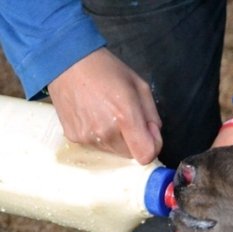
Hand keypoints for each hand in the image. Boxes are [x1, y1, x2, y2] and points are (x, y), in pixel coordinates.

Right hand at [47, 48, 161, 164]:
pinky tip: (93, 116)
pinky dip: (99, 137)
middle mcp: (106, 132)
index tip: (149, 131)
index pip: (146, 155)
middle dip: (134, 141)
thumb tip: (153, 136)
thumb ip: (153, 116)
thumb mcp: (140, 87)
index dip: (153, 146)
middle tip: (126, 119)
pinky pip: (96, 146)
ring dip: (117, 140)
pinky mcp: (74, 137)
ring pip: (113, 152)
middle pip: (131, 154)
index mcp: (125, 116)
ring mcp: (88, 137)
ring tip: (107, 114)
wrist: (65, 61)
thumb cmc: (107, 71)